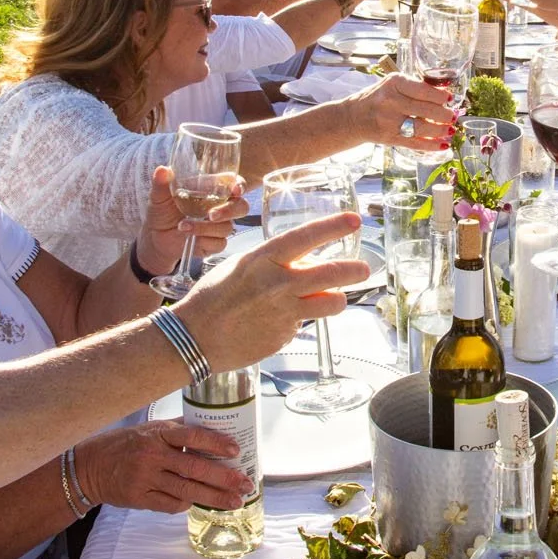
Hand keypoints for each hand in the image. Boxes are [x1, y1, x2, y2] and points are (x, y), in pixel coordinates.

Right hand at [75, 419, 253, 514]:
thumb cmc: (124, 445)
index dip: (215, 443)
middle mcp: (152, 456)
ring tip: (235, 501)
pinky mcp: (139, 498)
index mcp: (157, 434)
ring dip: (214, 497)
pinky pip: (170, 504)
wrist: (90, 467)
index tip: (236, 450)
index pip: (192, 436)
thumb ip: (177, 430)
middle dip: (224, 477)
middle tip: (246, 483)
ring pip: (186, 490)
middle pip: (194, 468)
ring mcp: (145, 479)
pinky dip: (187, 503)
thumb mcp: (149, 429)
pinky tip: (199, 502)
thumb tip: (212, 428)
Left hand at [137, 165, 245, 276]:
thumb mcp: (159, 196)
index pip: (235, 183)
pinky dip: (203, 240)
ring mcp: (220, 225)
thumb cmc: (163, 211)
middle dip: (229, 210)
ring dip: (205, 228)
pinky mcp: (215, 243)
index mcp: (212, 189)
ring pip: (227, 227)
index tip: (235, 189)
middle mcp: (220, 206)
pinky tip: (189, 238)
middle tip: (211, 214)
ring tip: (183, 226)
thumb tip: (162, 170)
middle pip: (241, 207)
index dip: (239, 185)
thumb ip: (161, 183)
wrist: (156, 237)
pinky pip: (219, 243)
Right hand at [180, 213, 369, 371]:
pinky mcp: (285, 336)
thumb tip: (303, 261)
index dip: (333, 227)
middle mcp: (278, 284)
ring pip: (332, 303)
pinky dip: (300, 320)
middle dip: (355, 270)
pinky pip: (305, 323)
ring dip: (336, 299)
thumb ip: (274, 262)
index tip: (354, 220)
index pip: (305, 237)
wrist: (194, 338)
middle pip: (331, 273)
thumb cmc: (213, 297)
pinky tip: (278, 321)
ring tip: (331, 297)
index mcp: (263, 260)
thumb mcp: (242, 266)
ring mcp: (284, 312)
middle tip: (363, 268)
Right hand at [347, 72, 457, 149]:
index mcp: (394, 83)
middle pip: (427, 110)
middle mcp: (391, 101)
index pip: (424, 90)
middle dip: (445, 115)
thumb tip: (445, 96)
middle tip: (453, 116)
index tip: (450, 99)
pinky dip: (432, 145)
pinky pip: (415, 143)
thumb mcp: (392, 84)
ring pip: (423, 128)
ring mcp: (390, 122)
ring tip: (450, 129)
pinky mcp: (390, 138)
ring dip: (441, 130)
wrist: (353, 117)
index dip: (441, 96)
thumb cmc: (378, 98)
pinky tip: (443, 144)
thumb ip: (415, 87)